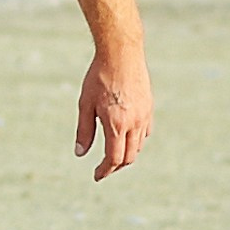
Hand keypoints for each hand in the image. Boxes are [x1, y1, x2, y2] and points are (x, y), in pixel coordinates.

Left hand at [76, 48, 152, 179]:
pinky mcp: (149, 107)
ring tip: (112, 154)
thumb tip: (80, 154)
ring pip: (138, 146)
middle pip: (129, 157)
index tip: (96, 176)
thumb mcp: (85, 104)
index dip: (105, 170)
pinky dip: (136, 141)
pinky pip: (145, 132)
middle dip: (116, 166)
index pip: (114, 158)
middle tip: (103, 168)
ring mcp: (144, 115)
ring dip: (126, 154)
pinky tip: (125, 137)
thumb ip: (84, 130)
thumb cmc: (98, 77)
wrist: (121, 53)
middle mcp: (134, 123)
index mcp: (116, 124)